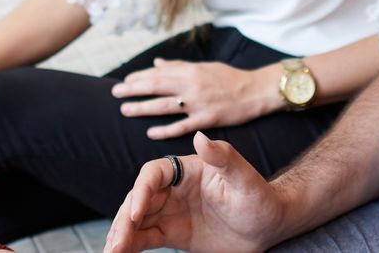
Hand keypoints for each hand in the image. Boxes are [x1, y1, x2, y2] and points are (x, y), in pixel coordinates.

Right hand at [104, 131, 283, 252]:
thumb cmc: (260, 197)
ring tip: (110, 252)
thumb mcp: (246, 179)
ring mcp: (171, 211)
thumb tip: (199, 136)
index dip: (141, 191)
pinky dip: (129, 245)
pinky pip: (145, 238)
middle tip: (116, 241)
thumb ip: (224, 157)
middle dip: (125, 219)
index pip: (154, 174)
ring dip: (121, 234)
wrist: (268, 226)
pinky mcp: (172, 233)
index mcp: (187, 169)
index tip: (138, 212)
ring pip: (137, 221)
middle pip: (138, 199)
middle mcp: (174, 189)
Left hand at [112, 58, 274, 139]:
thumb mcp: (205, 67)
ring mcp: (199, 103)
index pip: (159, 73)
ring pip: (165, 106)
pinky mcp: (207, 119)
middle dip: (134, 89)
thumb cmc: (230, 78)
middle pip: (157, 87)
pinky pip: (182, 126)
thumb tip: (156, 64)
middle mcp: (192, 86)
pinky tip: (150, 132)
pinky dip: (165, 129)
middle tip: (115, 93)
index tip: (125, 81)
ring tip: (125, 110)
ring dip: (142, 108)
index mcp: (191, 71)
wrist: (256, 90)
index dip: (140, 77)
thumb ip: (179, 67)